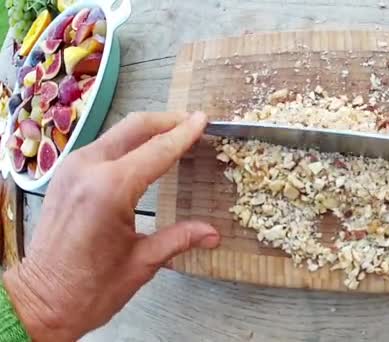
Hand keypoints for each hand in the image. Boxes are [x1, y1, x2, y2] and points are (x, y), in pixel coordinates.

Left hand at [2, 112, 219, 340]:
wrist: (40, 301)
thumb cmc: (91, 288)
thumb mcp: (143, 262)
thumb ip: (180, 238)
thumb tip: (214, 234)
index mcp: (110, 189)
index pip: (158, 150)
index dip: (184, 134)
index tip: (204, 120)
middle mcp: (89, 169)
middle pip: (135, 127)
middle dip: (167, 121)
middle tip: (193, 123)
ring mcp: (73, 168)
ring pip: (118, 132)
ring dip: (148, 129)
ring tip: (174, 135)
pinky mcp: (66, 174)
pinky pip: (104, 145)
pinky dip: (129, 142)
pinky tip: (145, 151)